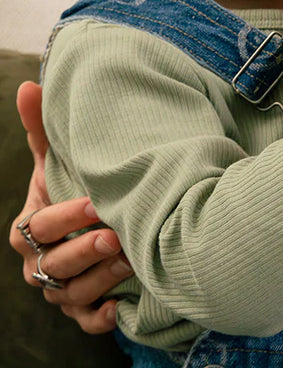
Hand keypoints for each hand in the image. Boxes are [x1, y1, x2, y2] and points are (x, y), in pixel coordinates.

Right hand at [9, 81, 132, 333]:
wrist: (99, 223)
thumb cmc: (76, 187)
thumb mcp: (59, 160)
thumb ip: (43, 129)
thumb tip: (28, 85)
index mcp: (30, 228)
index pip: (36, 228)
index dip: (63, 218)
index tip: (95, 201)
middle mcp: (41, 263)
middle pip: (53, 264)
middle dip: (83, 250)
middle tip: (115, 235)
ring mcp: (61, 288)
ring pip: (72, 293)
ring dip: (100, 279)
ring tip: (131, 259)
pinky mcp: (84, 308)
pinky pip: (87, 322)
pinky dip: (101, 317)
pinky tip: (121, 307)